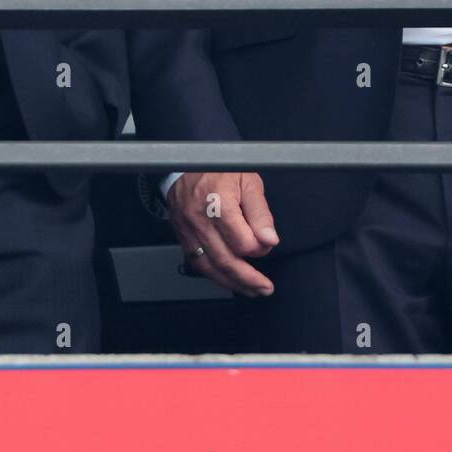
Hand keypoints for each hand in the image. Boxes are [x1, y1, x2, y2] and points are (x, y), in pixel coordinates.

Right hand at [167, 171, 278, 297]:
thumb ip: (260, 213)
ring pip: (209, 267)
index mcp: (218, 202)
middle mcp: (199, 219)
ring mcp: (187, 229)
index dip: (259, 248)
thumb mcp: (249, 182)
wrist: (190, 161)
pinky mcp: (181, 236)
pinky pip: (198, 263)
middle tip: (265, 287)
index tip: (268, 244)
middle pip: (225, 260)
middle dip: (248, 279)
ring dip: (232, 283)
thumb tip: (269, 240)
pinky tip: (229, 280)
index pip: (242, 242)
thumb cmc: (221, 168)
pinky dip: (215, 275)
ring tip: (251, 290)